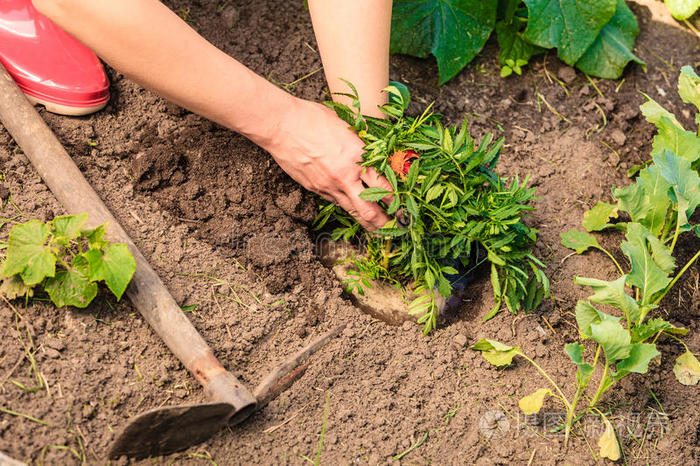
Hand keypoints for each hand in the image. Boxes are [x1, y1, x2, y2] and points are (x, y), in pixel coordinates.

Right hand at [260, 97, 391, 230]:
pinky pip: (334, 201)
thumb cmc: (314, 118)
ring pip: (352, 211)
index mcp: (358, 157)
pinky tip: (351, 206)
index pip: (384, 186)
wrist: (282, 126)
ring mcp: (328, 186)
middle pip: (370, 209)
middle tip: (395, 228)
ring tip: (377, 229)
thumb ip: (361, 144)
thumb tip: (374, 153)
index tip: (404, 207)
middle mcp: (345, 176)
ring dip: (366, 222)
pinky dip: (345, 205)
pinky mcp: (314, 189)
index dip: (396, 200)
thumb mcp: (346, 127)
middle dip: (384, 222)